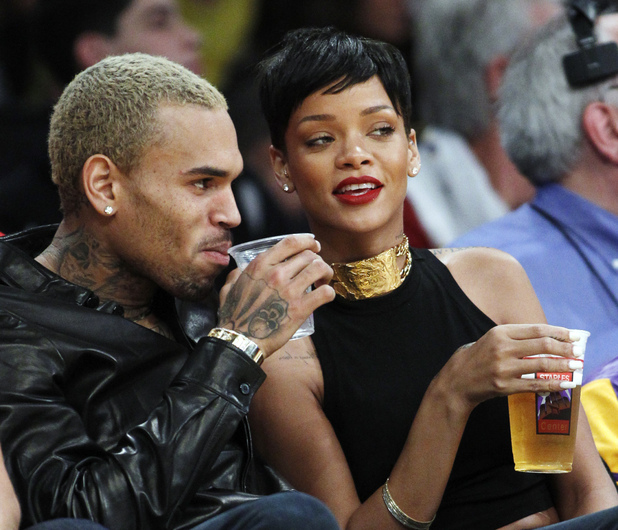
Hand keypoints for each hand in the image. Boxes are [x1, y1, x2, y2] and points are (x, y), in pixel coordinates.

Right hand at [217, 234, 334, 355]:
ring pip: (320, 268)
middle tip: (318, 271)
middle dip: (318, 260)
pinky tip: (325, 296)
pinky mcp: (300, 309)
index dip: (308, 241)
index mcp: (261, 265)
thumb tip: (239, 271)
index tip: (314, 246)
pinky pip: (325, 292)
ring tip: (323, 282)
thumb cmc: (233, 316)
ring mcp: (289, 290)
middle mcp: (276, 273)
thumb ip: (236, 275)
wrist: (240, 341)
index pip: (292, 242)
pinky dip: (329, 292)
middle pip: (309, 255)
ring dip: (326, 273)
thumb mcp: (229, 288)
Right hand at [436, 324, 581, 414]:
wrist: (457, 380)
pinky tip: (565, 384)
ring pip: (542, 364)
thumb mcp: (492, 339)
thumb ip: (516, 338)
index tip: (574, 335)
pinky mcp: (504, 385)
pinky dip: (553, 384)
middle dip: (566, 348)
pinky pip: (535, 384)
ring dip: (564, 365)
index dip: (559, 332)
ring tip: (577, 366)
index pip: (536, 330)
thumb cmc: (477, 358)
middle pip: (542, 345)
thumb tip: (548, 339)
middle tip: (580, 351)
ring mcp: (503, 367)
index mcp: (500, 332)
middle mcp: (502, 348)